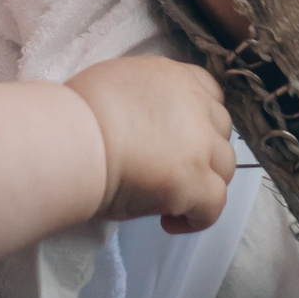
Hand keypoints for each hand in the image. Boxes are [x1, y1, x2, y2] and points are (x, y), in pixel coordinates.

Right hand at [65, 56, 236, 232]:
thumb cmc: (79, 112)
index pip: (210, 92)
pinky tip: (170, 221)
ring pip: (224, 168)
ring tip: (171, 199)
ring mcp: (200, 145)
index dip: (200, 118)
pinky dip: (197, 217)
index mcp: (175, 76)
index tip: (181, 137)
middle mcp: (196, 106)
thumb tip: (143, 121)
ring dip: (203, 182)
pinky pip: (214, 205)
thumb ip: (145, 97)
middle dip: (204, 151)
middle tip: (173, 170)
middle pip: (221, 130)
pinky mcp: (195, 182)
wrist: (75, 139)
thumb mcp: (118, 83)